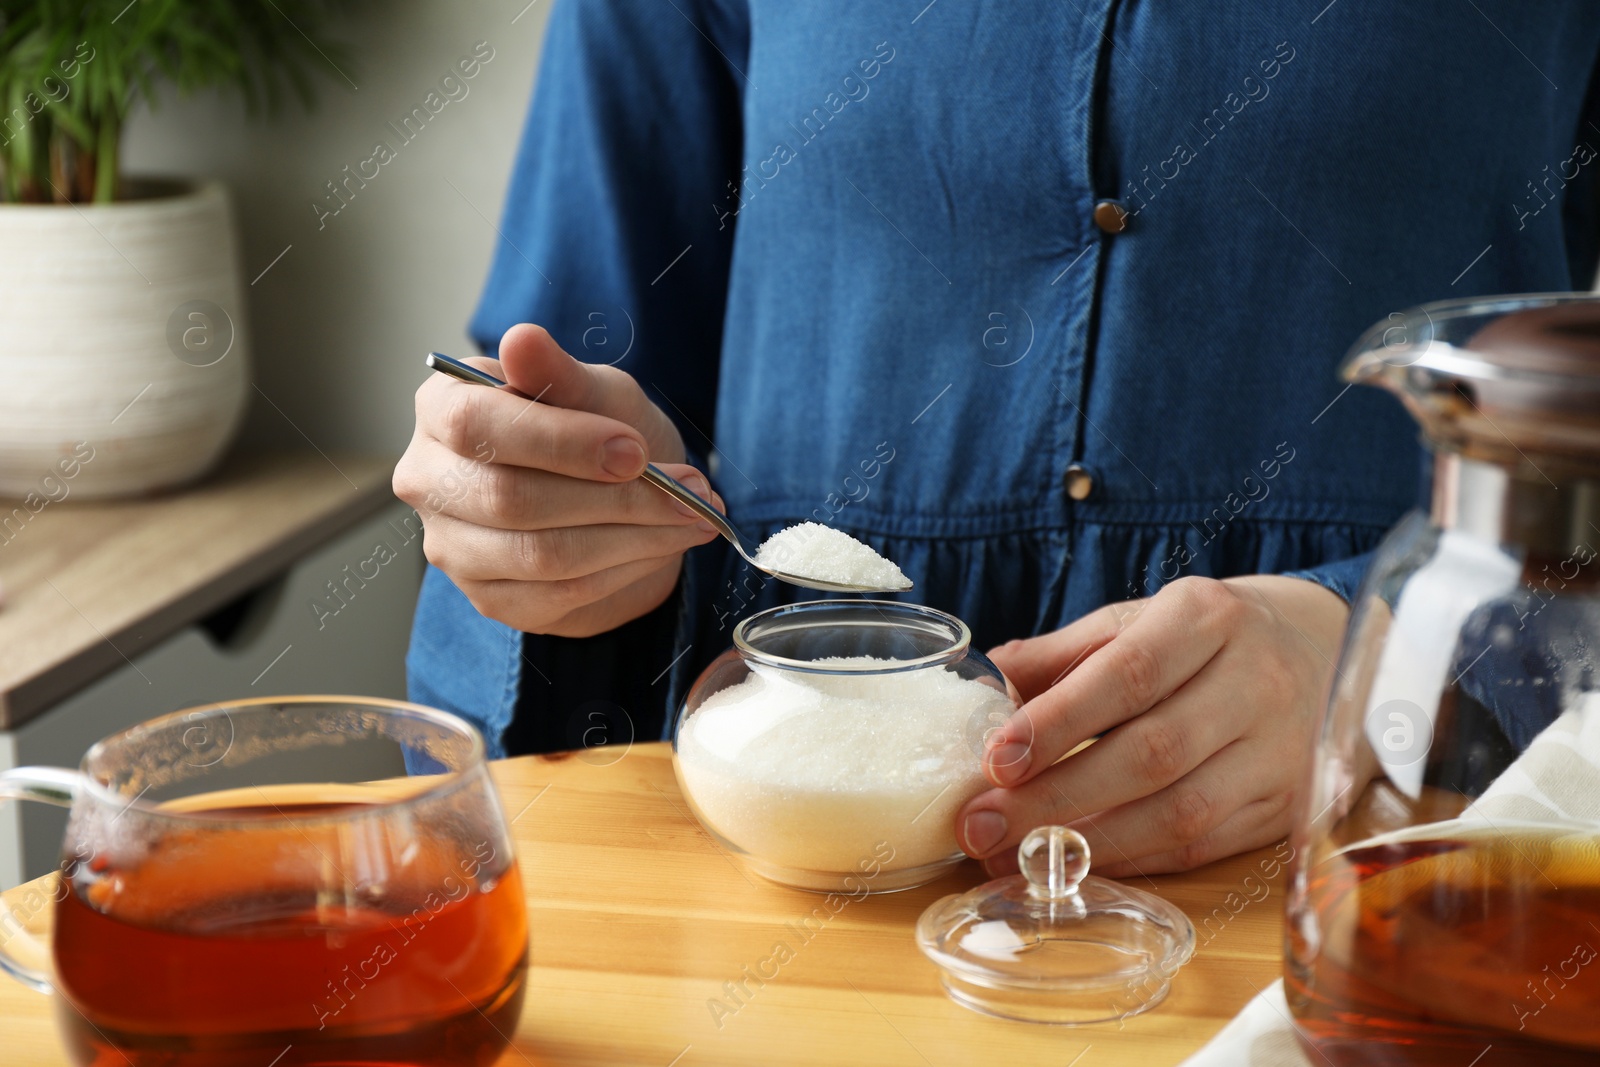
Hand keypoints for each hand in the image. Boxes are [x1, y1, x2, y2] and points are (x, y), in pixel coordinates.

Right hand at [393, 323, 721, 636]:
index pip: (476, 426)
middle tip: (689, 489)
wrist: (611, 493)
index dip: (560, 441)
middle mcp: (429, 481)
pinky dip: (626, 570)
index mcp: (440, 409)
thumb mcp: (593, 389)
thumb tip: (522, 340)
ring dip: (634, 537)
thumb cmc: (595, 428)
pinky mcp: (489, 598)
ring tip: (693, 516)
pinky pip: (561, 594)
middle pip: (510, 499)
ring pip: (540, 554)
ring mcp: (452, 547)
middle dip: (615, 497)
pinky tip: (664, 544)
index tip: (635, 449)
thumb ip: (561, 373)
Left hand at [958, 575, 1347, 875]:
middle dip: (1056, 797)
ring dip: (1091, 841)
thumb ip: (1062, 654)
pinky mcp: (1292, 804)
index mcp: (1207, 618)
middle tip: (981, 826)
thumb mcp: (1138, 620)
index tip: (995, 760)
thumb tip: (983, 683)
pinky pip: (1206, 844)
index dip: (1057, 722)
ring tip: (1016, 855)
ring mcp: (1283, 749)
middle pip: (1151, 753)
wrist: (1327, 648)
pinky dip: (1136, 859)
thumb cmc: (1207, 637)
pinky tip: (1079, 862)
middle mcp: (1256, 681)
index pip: (1127, 675)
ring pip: (1182, 811)